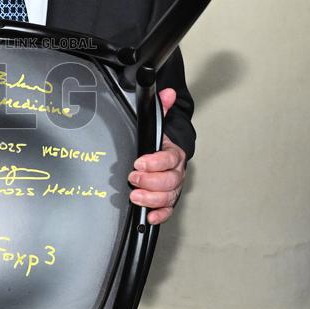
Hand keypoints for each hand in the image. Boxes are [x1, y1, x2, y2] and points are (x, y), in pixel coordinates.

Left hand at [127, 88, 186, 224]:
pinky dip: (159, 215)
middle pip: (170, 181)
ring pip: (168, 197)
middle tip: (133, 177)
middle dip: (150, 181)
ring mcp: (172, 187)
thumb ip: (161, 109)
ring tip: (135, 196)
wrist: (165, 156)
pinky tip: (149, 216)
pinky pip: (167, 210)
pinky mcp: (167, 200)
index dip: (156, 162)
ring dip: (152, 199)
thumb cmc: (159, 143)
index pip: (170, 159)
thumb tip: (166, 92)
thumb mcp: (157, 124)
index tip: (139, 162)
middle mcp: (176, 172)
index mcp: (174, 153)